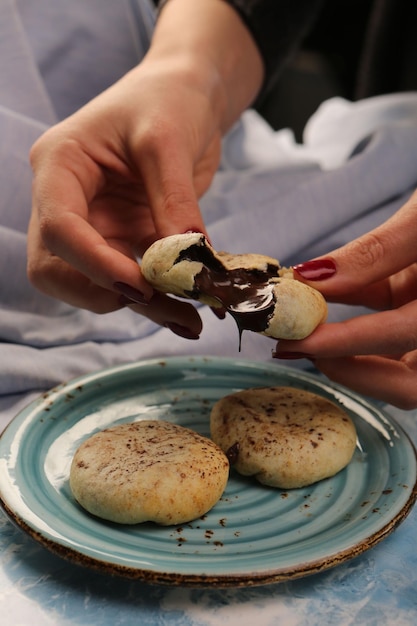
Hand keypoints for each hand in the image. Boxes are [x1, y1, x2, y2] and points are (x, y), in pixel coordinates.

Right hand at [27, 0, 262, 336]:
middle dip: (105, 294)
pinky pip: (133, 278)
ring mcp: (96, 224)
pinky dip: (159, 299)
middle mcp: (68, 201)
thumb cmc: (167, 98)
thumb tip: (188, 266)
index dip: (93, 263)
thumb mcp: (168, 140)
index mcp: (60, 166)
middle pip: (59, 268)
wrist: (187, 95)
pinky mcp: (125, 238)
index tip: (141, 286)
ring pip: (96, 283)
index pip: (58, 227)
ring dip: (139, 306)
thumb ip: (174, 202)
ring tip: (191, 319)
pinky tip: (191, 311)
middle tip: (163, 305)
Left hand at [273, 188, 416, 409]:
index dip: (348, 345)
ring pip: (395, 364)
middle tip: (297, 348)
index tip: (300, 341)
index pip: (403, 335)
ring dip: (345, 353)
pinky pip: (384, 326)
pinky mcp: (416, 308)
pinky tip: (316, 304)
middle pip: (406, 382)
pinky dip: (349, 321)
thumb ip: (376, 252)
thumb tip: (313, 279)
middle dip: (349, 370)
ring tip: (300, 332)